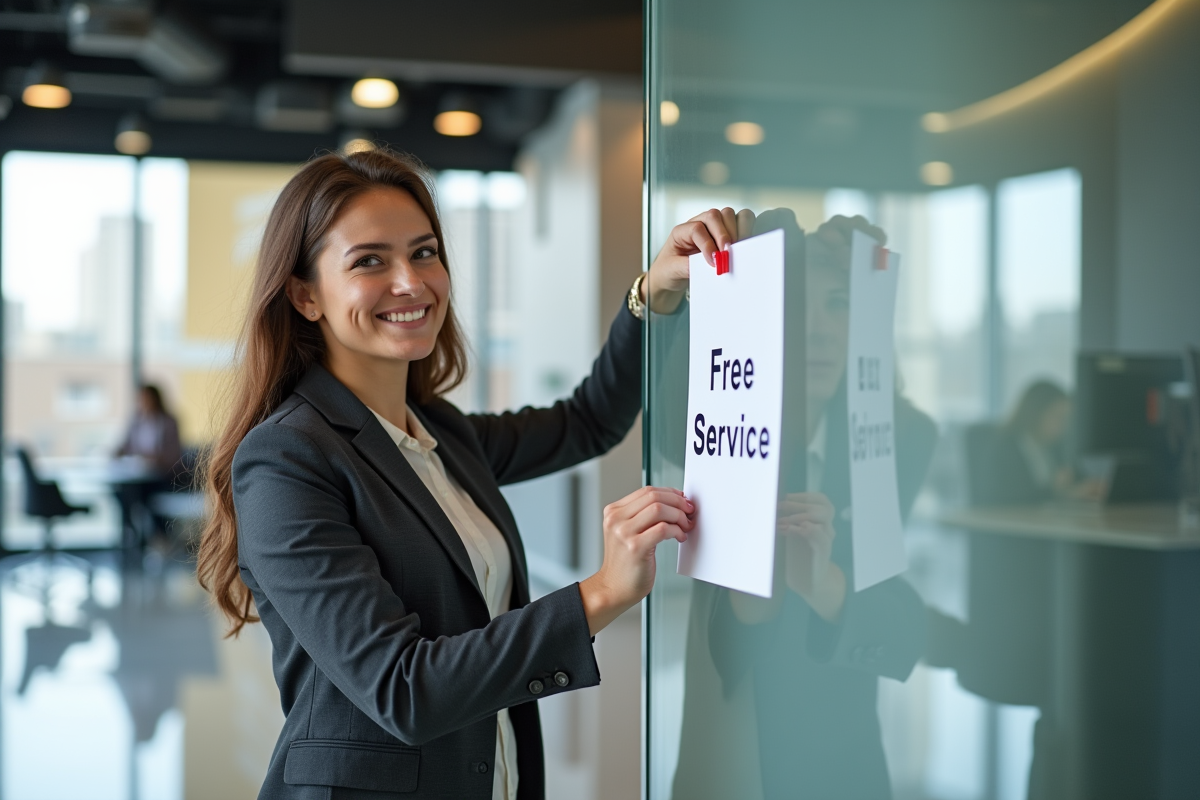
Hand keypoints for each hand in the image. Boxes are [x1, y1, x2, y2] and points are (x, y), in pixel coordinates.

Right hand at [579, 487, 694, 634]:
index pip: (646, 491)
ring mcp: (624, 533)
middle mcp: (616, 519)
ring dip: (679, 516)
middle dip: (677, 503)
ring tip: (685, 526)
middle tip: (689, 511)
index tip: (682, 500)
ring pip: (659, 509)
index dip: (669, 493)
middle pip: (654, 497)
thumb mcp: (627, 533)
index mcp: (614, 512)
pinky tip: (680, 537)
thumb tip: (674, 503)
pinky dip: (677, 531)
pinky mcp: (635, 547)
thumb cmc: (625, 563)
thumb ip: (643, 516)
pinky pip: (664, 529)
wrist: (614, 589)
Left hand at [644, 207, 755, 313]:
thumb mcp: (672, 270)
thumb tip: (711, 264)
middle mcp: (698, 224)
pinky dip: (744, 231)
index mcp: (681, 231)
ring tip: (736, 249)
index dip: (708, 244)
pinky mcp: (725, 233)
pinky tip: (741, 247)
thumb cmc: (669, 270)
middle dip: (724, 235)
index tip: (714, 260)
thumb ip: (688, 266)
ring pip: (729, 215)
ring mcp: (712, 227)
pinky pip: (740, 223)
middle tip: (727, 253)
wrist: (671, 275)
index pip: (697, 229)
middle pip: (716, 215)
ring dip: (736, 230)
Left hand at [777, 492, 845, 620]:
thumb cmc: (798, 558)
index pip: (821, 500)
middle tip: (778, 507)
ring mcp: (826, 541)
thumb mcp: (791, 535)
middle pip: (823, 507)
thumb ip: (788, 521)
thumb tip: (773, 506)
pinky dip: (804, 530)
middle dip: (798, 504)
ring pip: (823, 518)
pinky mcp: (823, 554)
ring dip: (800, 516)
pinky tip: (789, 530)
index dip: (805, 496)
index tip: (785, 496)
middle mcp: (826, 530)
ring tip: (782, 522)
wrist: (808, 582)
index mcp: (820, 522)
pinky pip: (820, 536)